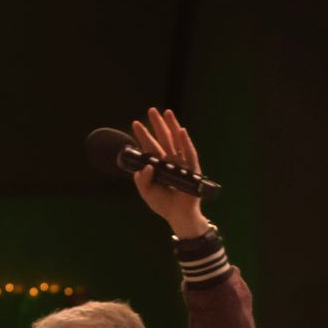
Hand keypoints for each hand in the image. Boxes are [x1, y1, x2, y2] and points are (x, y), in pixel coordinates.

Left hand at [130, 107, 210, 238]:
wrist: (178, 217)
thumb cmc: (164, 205)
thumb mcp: (147, 193)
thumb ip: (142, 181)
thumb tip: (145, 166)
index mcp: (159, 165)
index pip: (150, 147)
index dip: (143, 136)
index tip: (135, 123)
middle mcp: (170, 161)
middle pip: (163, 138)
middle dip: (157, 124)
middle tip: (151, 110)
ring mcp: (181, 163)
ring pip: (176, 141)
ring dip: (172, 126)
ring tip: (167, 112)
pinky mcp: (192, 169)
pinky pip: (189, 153)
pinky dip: (185, 142)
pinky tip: (181, 131)